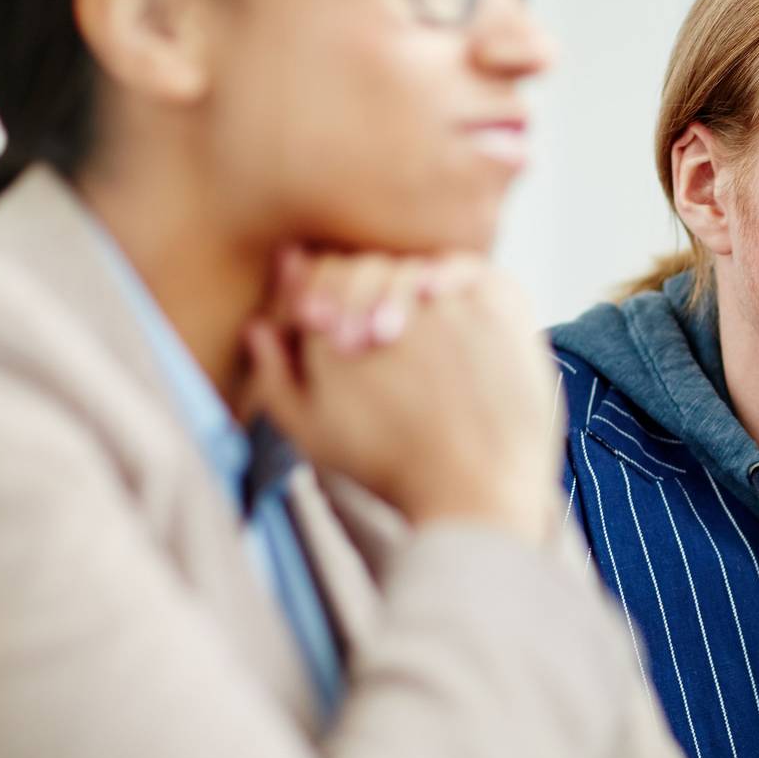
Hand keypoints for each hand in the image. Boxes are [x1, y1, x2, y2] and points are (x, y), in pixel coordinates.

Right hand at [245, 249, 560, 544]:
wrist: (475, 492)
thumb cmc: (392, 472)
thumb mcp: (315, 436)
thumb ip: (278, 377)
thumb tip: (259, 327)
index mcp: (332, 333)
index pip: (323, 270)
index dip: (327, 290)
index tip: (335, 319)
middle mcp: (388, 305)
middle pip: (369, 266)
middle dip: (365, 291)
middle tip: (374, 333)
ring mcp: (447, 302)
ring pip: (418, 265)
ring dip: (409, 285)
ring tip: (411, 333)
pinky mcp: (499, 307)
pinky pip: (472, 270)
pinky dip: (457, 278)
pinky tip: (448, 307)